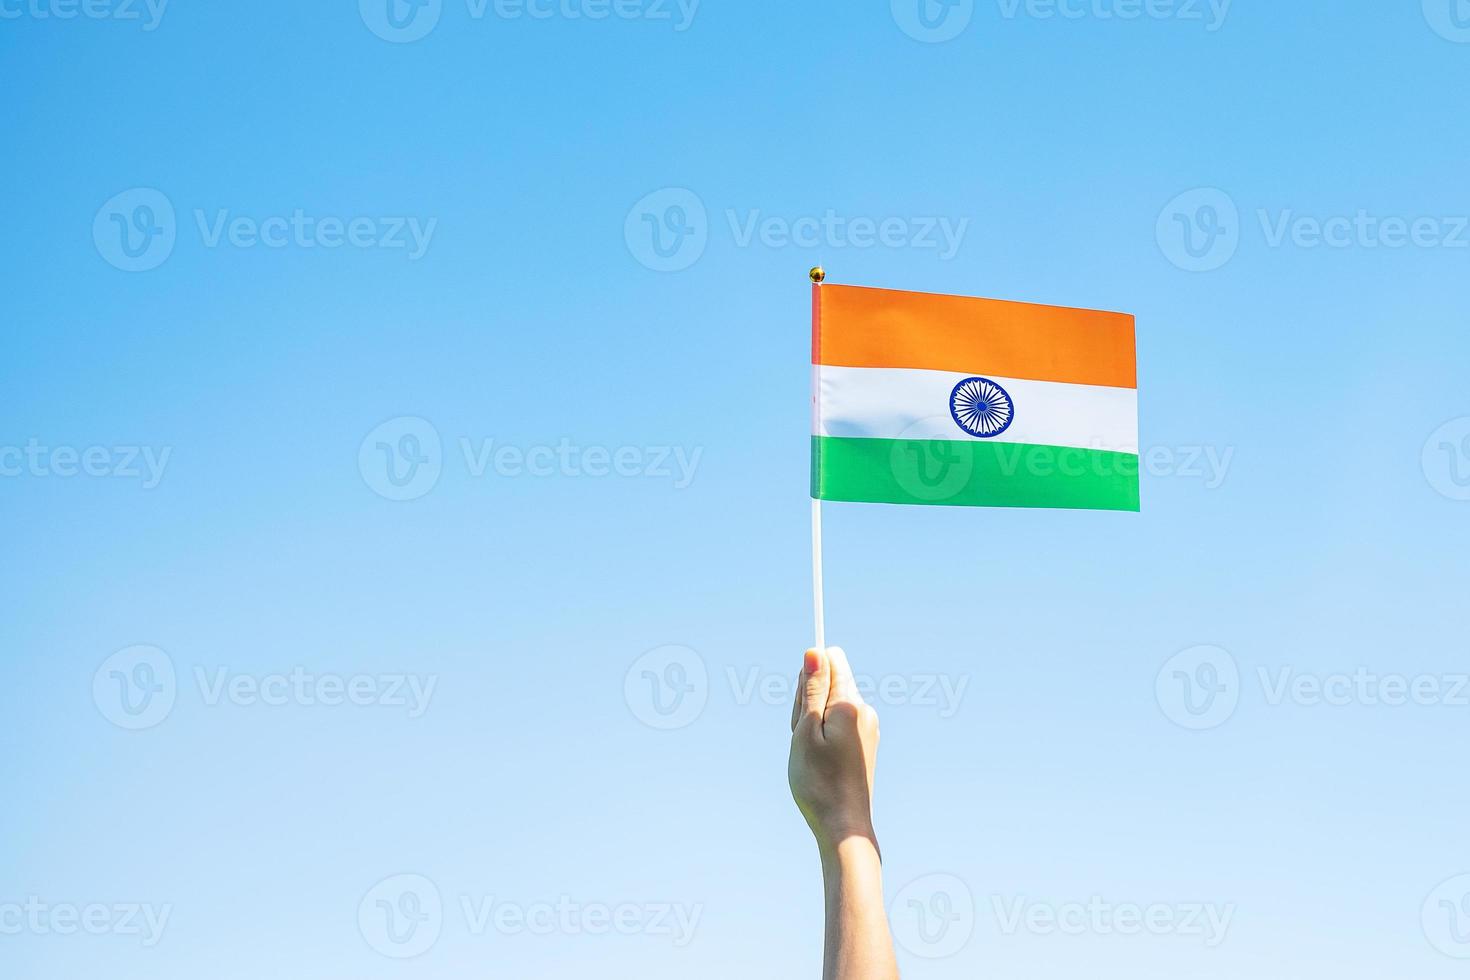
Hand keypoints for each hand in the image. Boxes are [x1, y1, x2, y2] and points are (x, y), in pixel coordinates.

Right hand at [788, 646, 880, 852]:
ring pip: (829, 706)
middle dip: (807, 702)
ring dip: (812, 722)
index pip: (831, 659)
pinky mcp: (864, 743)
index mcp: (850, 704)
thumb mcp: (806, 731)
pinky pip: (837, 724)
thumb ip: (811, 689)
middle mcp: (864, 711)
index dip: (808, 676)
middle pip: (829, 683)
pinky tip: (819, 762)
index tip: (802, 705)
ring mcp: (867, 728)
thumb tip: (816, 650)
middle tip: (802, 738)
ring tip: (810, 755)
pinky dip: (822, 736)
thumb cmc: (819, 782)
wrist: (843, 827)